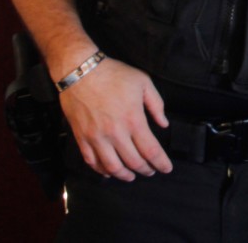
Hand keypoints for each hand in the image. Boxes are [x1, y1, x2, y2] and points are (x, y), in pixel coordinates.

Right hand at [57, 56, 172, 180]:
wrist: (80, 71)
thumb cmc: (114, 74)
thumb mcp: (143, 82)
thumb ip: (156, 105)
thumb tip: (163, 124)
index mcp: (133, 120)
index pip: (151, 150)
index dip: (161, 163)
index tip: (166, 169)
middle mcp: (115, 133)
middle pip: (134, 162)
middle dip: (146, 170)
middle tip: (151, 171)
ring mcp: (97, 137)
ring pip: (112, 167)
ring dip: (125, 176)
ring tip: (132, 176)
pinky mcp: (82, 138)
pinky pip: (92, 162)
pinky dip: (102, 171)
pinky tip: (109, 172)